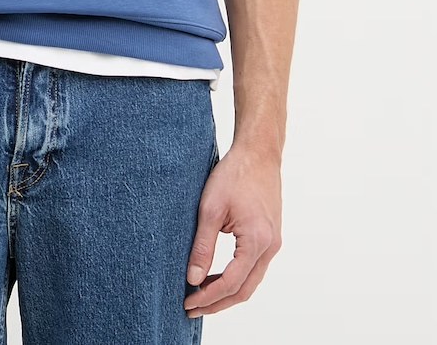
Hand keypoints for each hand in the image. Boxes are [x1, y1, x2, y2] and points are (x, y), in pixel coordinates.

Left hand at [184, 144, 282, 317]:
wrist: (258, 152)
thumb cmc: (234, 174)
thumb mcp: (211, 209)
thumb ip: (202, 246)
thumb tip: (192, 279)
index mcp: (257, 241)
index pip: (231, 283)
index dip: (208, 297)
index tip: (187, 302)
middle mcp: (270, 247)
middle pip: (244, 290)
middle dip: (217, 303)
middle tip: (191, 307)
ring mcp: (273, 242)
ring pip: (251, 281)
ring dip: (226, 292)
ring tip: (200, 294)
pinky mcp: (270, 236)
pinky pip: (254, 267)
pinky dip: (235, 277)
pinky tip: (215, 275)